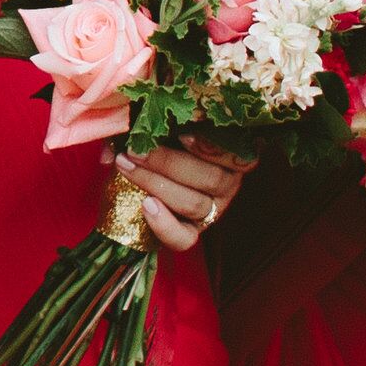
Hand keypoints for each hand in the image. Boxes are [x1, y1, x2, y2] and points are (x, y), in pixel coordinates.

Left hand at [115, 138, 249, 254]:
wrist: (143, 176)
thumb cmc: (158, 142)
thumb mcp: (162, 129)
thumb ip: (152, 127)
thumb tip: (126, 136)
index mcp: (229, 155)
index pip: (239, 157)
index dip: (213, 147)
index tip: (183, 134)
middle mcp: (228, 184)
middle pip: (211, 179)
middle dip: (168, 163)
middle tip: (135, 151)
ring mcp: (211, 211)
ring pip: (194, 204)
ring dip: (156, 184)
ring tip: (126, 168)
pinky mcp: (191, 232)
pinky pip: (183, 238)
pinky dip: (164, 224)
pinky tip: (146, 205)